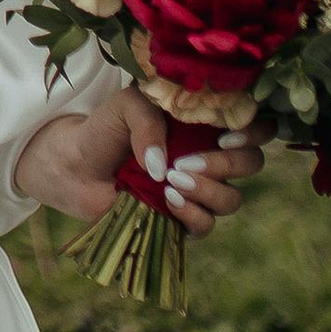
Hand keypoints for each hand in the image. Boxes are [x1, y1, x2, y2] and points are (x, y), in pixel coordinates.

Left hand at [15, 85, 262, 237]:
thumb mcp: (126, 105)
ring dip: (206, 191)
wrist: (74, 164)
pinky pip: (206, 226)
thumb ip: (150, 118)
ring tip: (170, 180)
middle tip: (185, 161)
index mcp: (206, 124)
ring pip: (232, 200)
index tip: (225, 136)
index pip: (255, 125)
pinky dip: (191, 215)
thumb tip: (166, 164)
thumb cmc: (105, 128)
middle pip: (252, 164)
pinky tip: (166, 200)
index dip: (254, 132)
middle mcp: (210, 157)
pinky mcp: (182, 219)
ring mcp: (199, 191)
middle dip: (227, 165)